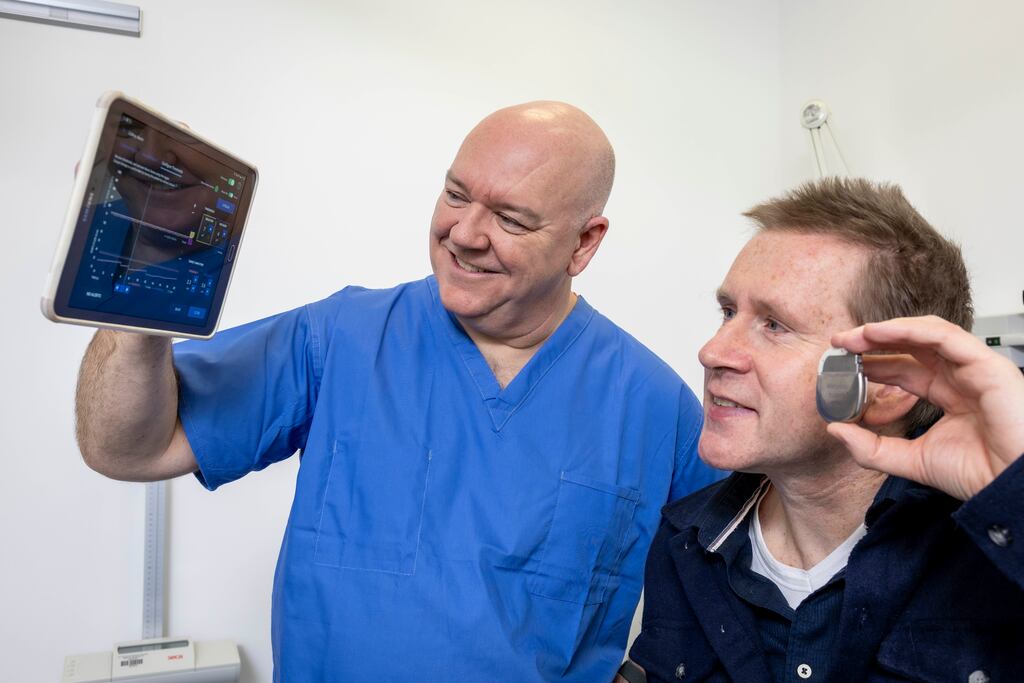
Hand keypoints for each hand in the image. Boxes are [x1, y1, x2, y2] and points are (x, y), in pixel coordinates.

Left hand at [827, 315, 1023, 499]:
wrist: (1012, 489)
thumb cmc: (980, 474)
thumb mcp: (911, 460)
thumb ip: (872, 448)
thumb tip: (835, 430)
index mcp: (947, 393)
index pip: (903, 368)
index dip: (872, 360)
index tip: (840, 361)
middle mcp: (960, 376)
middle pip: (911, 345)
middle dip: (873, 341)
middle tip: (839, 343)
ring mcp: (975, 367)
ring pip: (926, 333)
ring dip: (887, 330)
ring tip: (853, 336)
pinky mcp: (987, 364)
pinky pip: (944, 336)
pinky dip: (909, 330)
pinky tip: (878, 333)